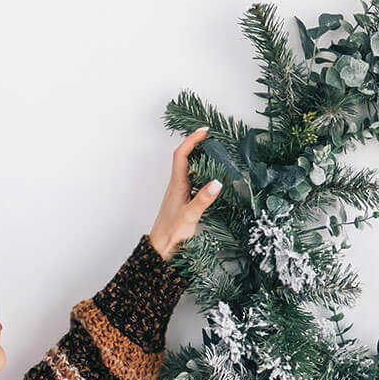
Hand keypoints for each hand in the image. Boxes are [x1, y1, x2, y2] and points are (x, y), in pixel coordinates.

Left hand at [149, 126, 221, 259]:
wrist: (160, 248)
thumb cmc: (171, 233)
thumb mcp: (189, 216)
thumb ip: (203, 199)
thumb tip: (218, 182)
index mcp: (176, 184)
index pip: (181, 155)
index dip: (191, 140)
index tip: (204, 131)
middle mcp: (177, 185)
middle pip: (183, 157)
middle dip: (196, 144)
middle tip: (211, 137)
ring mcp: (179, 192)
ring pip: (188, 168)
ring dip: (199, 157)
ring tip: (214, 151)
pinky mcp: (183, 200)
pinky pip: (192, 179)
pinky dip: (201, 172)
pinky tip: (210, 176)